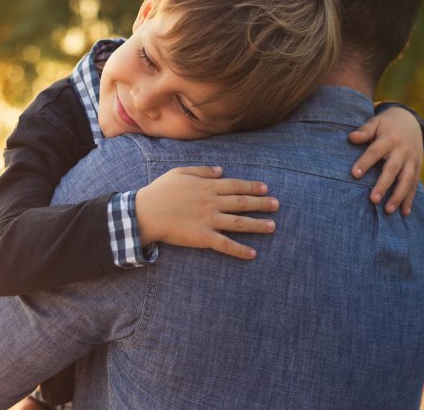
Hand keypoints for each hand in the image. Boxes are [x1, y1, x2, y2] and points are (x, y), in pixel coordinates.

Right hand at [135, 166, 277, 259]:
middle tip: (277, 205)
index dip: (252, 187)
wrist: (146, 212)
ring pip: (239, 222)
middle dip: (261, 203)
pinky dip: (239, 250)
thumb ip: (202, 170)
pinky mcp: (203, 237)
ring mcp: (209, 220)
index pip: (236, 185)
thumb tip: (221, 170)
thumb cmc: (160, 191)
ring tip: (273, 226)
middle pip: (242, 202)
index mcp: (207, 186)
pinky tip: (253, 253)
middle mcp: (212, 202)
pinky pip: (225, 244)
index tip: (265, 188)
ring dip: (257, 224)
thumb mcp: (179, 172)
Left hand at [348, 106, 423, 214]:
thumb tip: (351, 137)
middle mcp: (402, 151)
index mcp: (389, 139)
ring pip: (406, 180)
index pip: (375, 151)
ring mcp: (412, 160)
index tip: (354, 174)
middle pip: (392, 169)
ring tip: (388, 210)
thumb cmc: (386, 124)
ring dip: (398, 196)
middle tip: (373, 200)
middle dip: (383, 185)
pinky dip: (410, 199)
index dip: (365, 162)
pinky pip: (414, 185)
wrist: (411, 121)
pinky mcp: (418, 167)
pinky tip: (404, 213)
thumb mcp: (376, 122)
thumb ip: (365, 131)